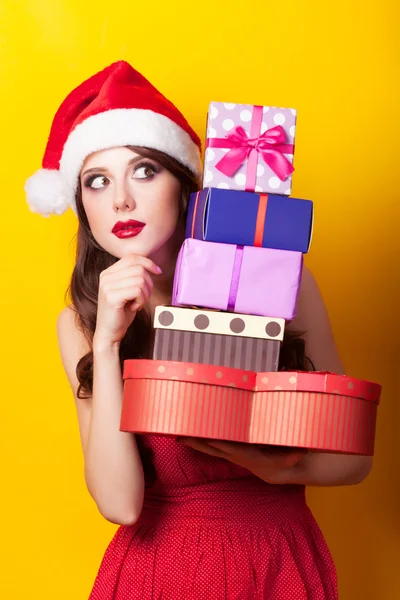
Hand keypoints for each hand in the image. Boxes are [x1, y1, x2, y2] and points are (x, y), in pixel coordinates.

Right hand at [93, 254, 161, 347]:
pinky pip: (137, 290)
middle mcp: (105, 277)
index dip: (148, 263)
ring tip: (138, 303)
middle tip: (144, 297)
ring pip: (140, 279)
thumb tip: (151, 266)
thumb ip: (133, 276)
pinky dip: (141, 300)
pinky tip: (134, 308)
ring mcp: (107, 286)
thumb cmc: (121, 313)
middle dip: (148, 283)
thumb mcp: (127, 290)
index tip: (158, 271)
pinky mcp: (111, 296)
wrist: (109, 333)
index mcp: (108, 273)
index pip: (132, 257)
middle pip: (139, 268)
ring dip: (145, 294)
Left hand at [177, 438, 307, 483]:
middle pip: (214, 448)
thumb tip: (302, 451)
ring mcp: (231, 454)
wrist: (281, 471)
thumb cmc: (286, 460)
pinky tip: (188, 436)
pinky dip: (200, 441)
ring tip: (177, 435)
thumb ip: (295, 456)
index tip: (206, 437)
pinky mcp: (230, 451)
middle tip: (180, 435)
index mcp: (249, 455)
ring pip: (209, 447)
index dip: (218, 443)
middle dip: (198, 442)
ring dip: (194, 442)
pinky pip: (211, 446)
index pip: (231, 448)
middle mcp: (236, 455)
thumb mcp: (293, 458)